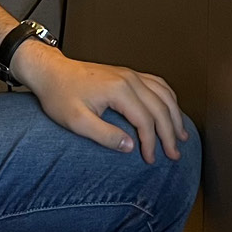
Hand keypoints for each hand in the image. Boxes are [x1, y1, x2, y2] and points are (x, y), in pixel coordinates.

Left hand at [12, 42, 186, 162]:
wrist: (51, 72)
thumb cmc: (60, 96)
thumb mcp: (76, 122)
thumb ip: (105, 135)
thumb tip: (130, 147)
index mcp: (119, 90)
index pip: (146, 120)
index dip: (151, 142)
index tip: (150, 160)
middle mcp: (130, 79)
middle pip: (161, 107)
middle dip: (170, 133)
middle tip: (174, 154)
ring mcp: (131, 74)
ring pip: (164, 94)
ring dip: (175, 115)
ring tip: (181, 135)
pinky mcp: (128, 73)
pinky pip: (158, 83)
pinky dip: (169, 98)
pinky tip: (171, 109)